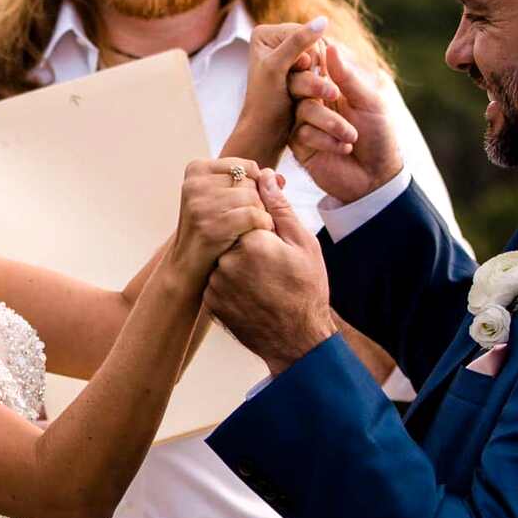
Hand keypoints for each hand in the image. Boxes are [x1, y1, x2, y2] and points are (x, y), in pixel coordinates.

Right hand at [172, 158, 275, 276]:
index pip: (246, 167)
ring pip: (254, 198)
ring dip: (261, 215)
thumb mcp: (223, 200)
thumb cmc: (211, 230)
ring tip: (250, 229)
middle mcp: (196, 184)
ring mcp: (201, 205)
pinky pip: (255, 216)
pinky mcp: (212, 226)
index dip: (256, 188)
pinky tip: (255, 235)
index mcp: (196, 169)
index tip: (245, 206)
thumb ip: (250, 184)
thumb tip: (278, 177)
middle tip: (248, 221)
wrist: (186, 267)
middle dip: (257, 202)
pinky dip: (262, 226)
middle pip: (250, 182)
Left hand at [208, 168, 335, 371]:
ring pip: (220, 252)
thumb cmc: (307, 290)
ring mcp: (215, 283)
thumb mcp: (303, 245)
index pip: (242, 206)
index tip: (271, 229)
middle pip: (228, 229)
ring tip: (262, 275)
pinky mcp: (210, 301)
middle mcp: (227, 260)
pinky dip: (228, 278)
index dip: (257, 213)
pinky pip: (215, 276)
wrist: (296, 341)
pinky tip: (251, 289)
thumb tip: (264, 176)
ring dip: (235, 256)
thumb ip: (280, 208)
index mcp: (251, 241)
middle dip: (245, 233)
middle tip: (269, 257)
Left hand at [225, 17, 329, 159]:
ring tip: (312, 91)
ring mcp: (288, 54)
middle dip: (313, 66)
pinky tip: (318, 93)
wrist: (267, 129)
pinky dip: (321, 80)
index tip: (294, 73)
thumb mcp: (277, 68)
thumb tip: (323, 20)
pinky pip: (321, 67)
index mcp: (263, 33)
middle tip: (302, 85)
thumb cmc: (266, 101)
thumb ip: (298, 43)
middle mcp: (274, 40)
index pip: (303, 32)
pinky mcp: (299, 69)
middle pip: (312, 44)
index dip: (307, 54)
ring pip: (319, 57)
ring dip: (318, 75)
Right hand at [287, 41, 404, 204]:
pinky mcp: (300, 145)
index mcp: (332, 86)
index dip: (313, 61)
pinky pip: (303, 133)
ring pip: (304, 109)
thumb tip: (330, 46)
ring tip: (352, 136)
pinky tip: (344, 148)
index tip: (318, 61)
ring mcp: (306, 123)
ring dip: (330, 122)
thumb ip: (347, 77)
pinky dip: (326, 140)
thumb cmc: (379, 135)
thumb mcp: (369, 101)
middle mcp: (315, 102)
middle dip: (316, 86)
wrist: (376, 176)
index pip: (314, 65)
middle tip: (334, 95)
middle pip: (299, 82)